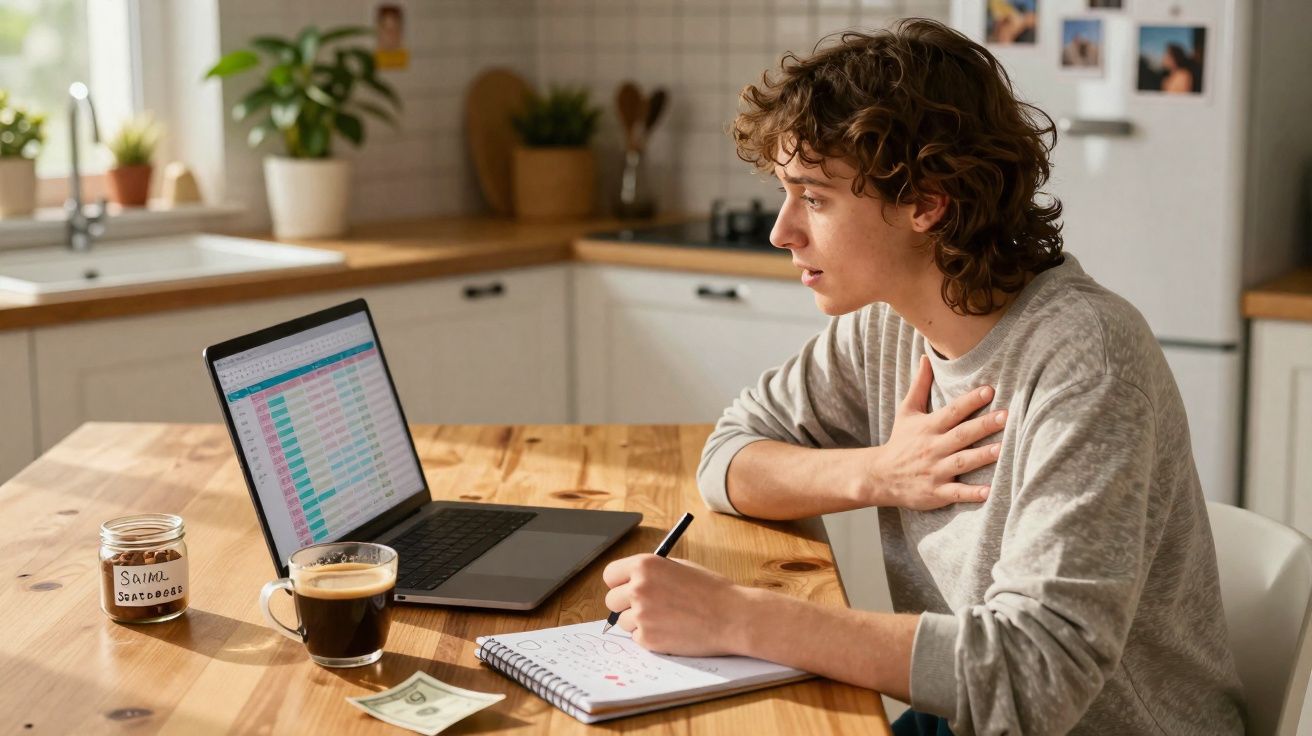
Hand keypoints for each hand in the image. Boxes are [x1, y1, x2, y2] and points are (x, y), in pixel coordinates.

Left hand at [602, 554, 751, 656]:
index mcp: (645, 566)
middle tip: (645, 607)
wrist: (733, 617)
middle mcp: (638, 589)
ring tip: (666, 619)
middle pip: (611, 600)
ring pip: (623, 622)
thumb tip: (632, 581)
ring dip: (638, 622)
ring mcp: (642, 615)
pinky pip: (638, 638)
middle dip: (625, 604)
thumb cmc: (712, 590)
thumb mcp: (680, 567)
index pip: (610, 575)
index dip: (619, 582)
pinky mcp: (648, 639)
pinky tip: (672, 630)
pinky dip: (650, 636)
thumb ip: (653, 572)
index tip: (625, 588)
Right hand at [868, 354, 1006, 509]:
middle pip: (961, 435)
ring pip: (962, 462)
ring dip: (982, 456)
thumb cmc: (900, 442)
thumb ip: (920, 385)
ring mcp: (935, 470)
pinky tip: (989, 492)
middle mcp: (933, 447)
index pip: (952, 411)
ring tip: (1003, 449)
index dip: (970, 401)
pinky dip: (972, 493)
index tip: (989, 390)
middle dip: (983, 425)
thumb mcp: (906, 412)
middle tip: (1006, 416)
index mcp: (928, 427)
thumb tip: (926, 357)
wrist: (880, 476)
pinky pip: (956, 493)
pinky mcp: (936, 493)